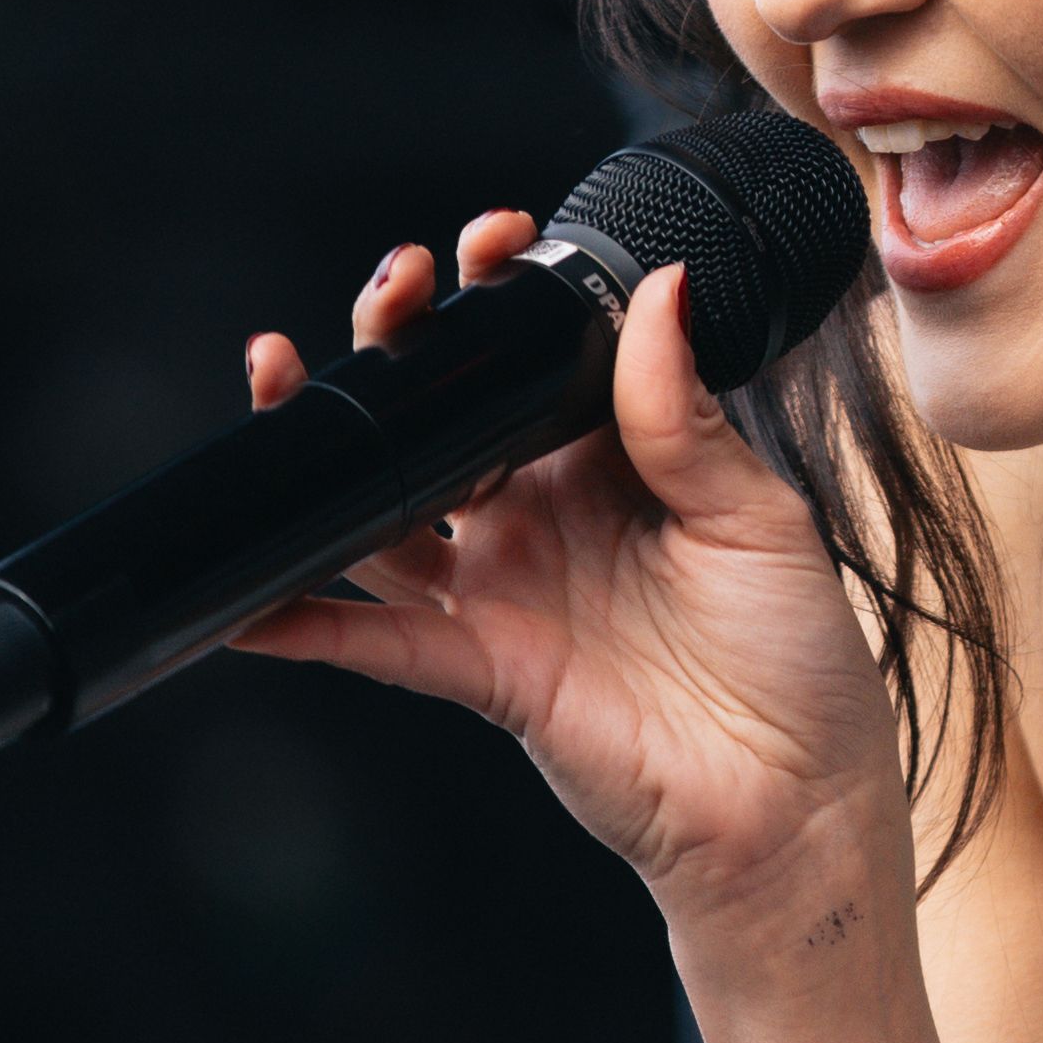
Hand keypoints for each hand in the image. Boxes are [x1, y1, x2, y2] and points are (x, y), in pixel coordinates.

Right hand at [230, 218, 905, 946]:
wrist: (795, 802)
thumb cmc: (796, 659)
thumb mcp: (758, 516)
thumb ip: (686, 414)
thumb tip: (658, 291)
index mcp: (613, 460)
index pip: (533, 357)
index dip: (501, 294)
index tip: (494, 240)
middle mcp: (543, 514)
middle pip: (440, 413)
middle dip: (399, 338)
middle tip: (395, 285)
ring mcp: (503, 589)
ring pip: (383, 506)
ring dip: (324, 443)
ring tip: (278, 377)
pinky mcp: (481, 667)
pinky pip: (375, 637)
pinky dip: (303, 619)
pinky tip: (245, 596)